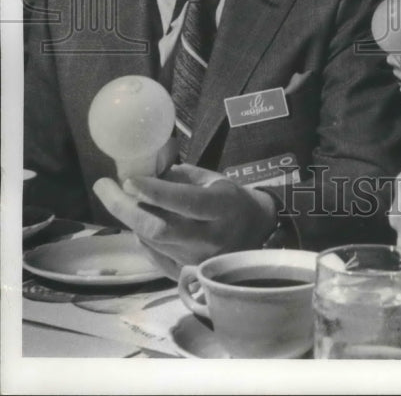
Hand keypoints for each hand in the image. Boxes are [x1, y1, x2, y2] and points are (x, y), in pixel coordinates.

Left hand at [93, 164, 276, 279]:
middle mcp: (209, 239)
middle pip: (159, 228)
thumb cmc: (231, 199)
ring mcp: (196, 262)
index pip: (186, 202)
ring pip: (151, 240)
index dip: (155, 192)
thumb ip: (178, 177)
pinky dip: (140, 235)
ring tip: (120, 197)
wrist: (253, 234)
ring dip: (130, 218)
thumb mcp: (213, 179)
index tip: (128, 178)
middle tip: (104, 186)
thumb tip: (141, 168)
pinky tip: (138, 219)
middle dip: (125, 207)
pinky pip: (152, 254)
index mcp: (222, 208)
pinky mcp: (184, 275)